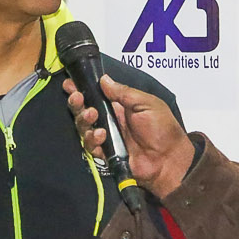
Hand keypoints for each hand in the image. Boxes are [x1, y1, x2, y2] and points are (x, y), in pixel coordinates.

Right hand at [63, 74, 194, 199]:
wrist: (169, 159)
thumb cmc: (162, 129)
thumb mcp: (146, 103)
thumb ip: (123, 93)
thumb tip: (103, 79)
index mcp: (119, 106)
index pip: (95, 95)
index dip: (81, 89)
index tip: (69, 84)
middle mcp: (109, 121)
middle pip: (83, 110)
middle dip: (77, 103)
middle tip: (77, 98)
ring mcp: (106, 138)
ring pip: (83, 128)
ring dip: (83, 120)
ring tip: (92, 115)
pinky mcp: (106, 154)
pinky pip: (90, 147)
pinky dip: (92, 139)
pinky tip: (101, 135)